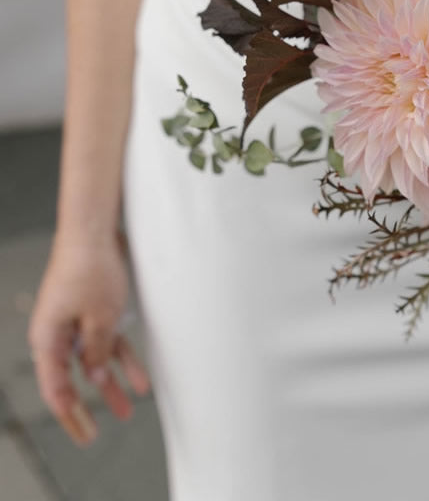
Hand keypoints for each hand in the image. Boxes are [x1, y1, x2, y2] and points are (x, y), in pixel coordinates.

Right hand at [28, 232, 149, 445]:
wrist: (94, 231)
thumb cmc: (89, 268)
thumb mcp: (98, 316)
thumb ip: (97, 350)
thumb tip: (97, 377)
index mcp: (48, 339)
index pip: (56, 388)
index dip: (70, 414)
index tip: (85, 434)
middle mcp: (58, 335)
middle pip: (72, 380)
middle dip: (88, 408)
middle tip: (95, 436)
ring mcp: (76, 324)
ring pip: (94, 363)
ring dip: (112, 386)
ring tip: (129, 410)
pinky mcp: (94, 313)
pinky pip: (108, 343)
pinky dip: (123, 360)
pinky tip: (141, 378)